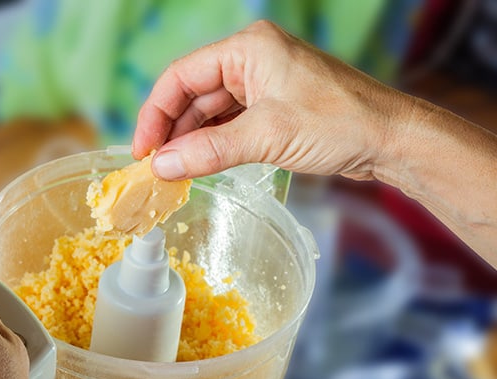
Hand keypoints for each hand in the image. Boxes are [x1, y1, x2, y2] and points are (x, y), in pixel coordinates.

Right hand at [132, 20, 409, 181]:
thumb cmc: (339, 123)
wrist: (391, 140)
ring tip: (174, 172)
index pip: (181, 76)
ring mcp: (263, 84)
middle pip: (193, 94)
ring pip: (210, 112)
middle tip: (156, 168)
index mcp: (247, 48)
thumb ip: (209, 151)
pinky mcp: (273, 107)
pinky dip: (214, 144)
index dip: (155, 113)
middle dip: (173, 131)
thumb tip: (162, 167)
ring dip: (192, 141)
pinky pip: (230, 124)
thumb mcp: (267, 136)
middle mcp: (251, 60)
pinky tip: (200, 165)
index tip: (143, 150)